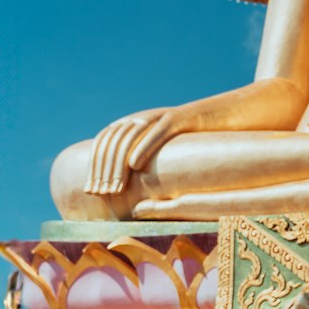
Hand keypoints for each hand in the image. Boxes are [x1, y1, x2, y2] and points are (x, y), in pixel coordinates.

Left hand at [84, 104, 200, 195]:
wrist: (217, 114)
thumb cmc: (187, 138)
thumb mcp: (159, 148)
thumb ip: (140, 158)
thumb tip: (121, 184)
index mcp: (131, 123)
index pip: (103, 143)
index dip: (94, 166)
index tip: (91, 190)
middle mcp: (139, 118)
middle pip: (112, 143)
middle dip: (104, 170)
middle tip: (102, 194)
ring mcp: (157, 116)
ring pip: (129, 139)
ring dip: (118, 165)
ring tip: (116, 188)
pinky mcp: (176, 118)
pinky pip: (155, 132)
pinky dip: (142, 148)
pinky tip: (134, 165)